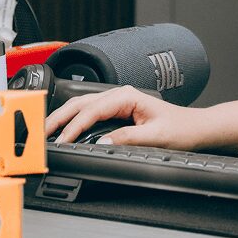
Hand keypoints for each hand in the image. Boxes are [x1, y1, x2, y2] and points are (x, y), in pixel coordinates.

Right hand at [45, 85, 211, 149]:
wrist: (197, 128)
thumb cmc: (182, 128)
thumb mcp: (156, 136)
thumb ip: (128, 138)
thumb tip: (102, 142)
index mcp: (128, 96)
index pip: (92, 111)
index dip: (74, 127)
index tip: (62, 141)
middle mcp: (121, 95)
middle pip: (80, 104)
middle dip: (58, 118)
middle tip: (40, 133)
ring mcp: (119, 102)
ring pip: (82, 106)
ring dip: (63, 118)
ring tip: (46, 131)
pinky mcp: (118, 110)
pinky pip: (90, 113)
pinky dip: (74, 120)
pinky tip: (65, 129)